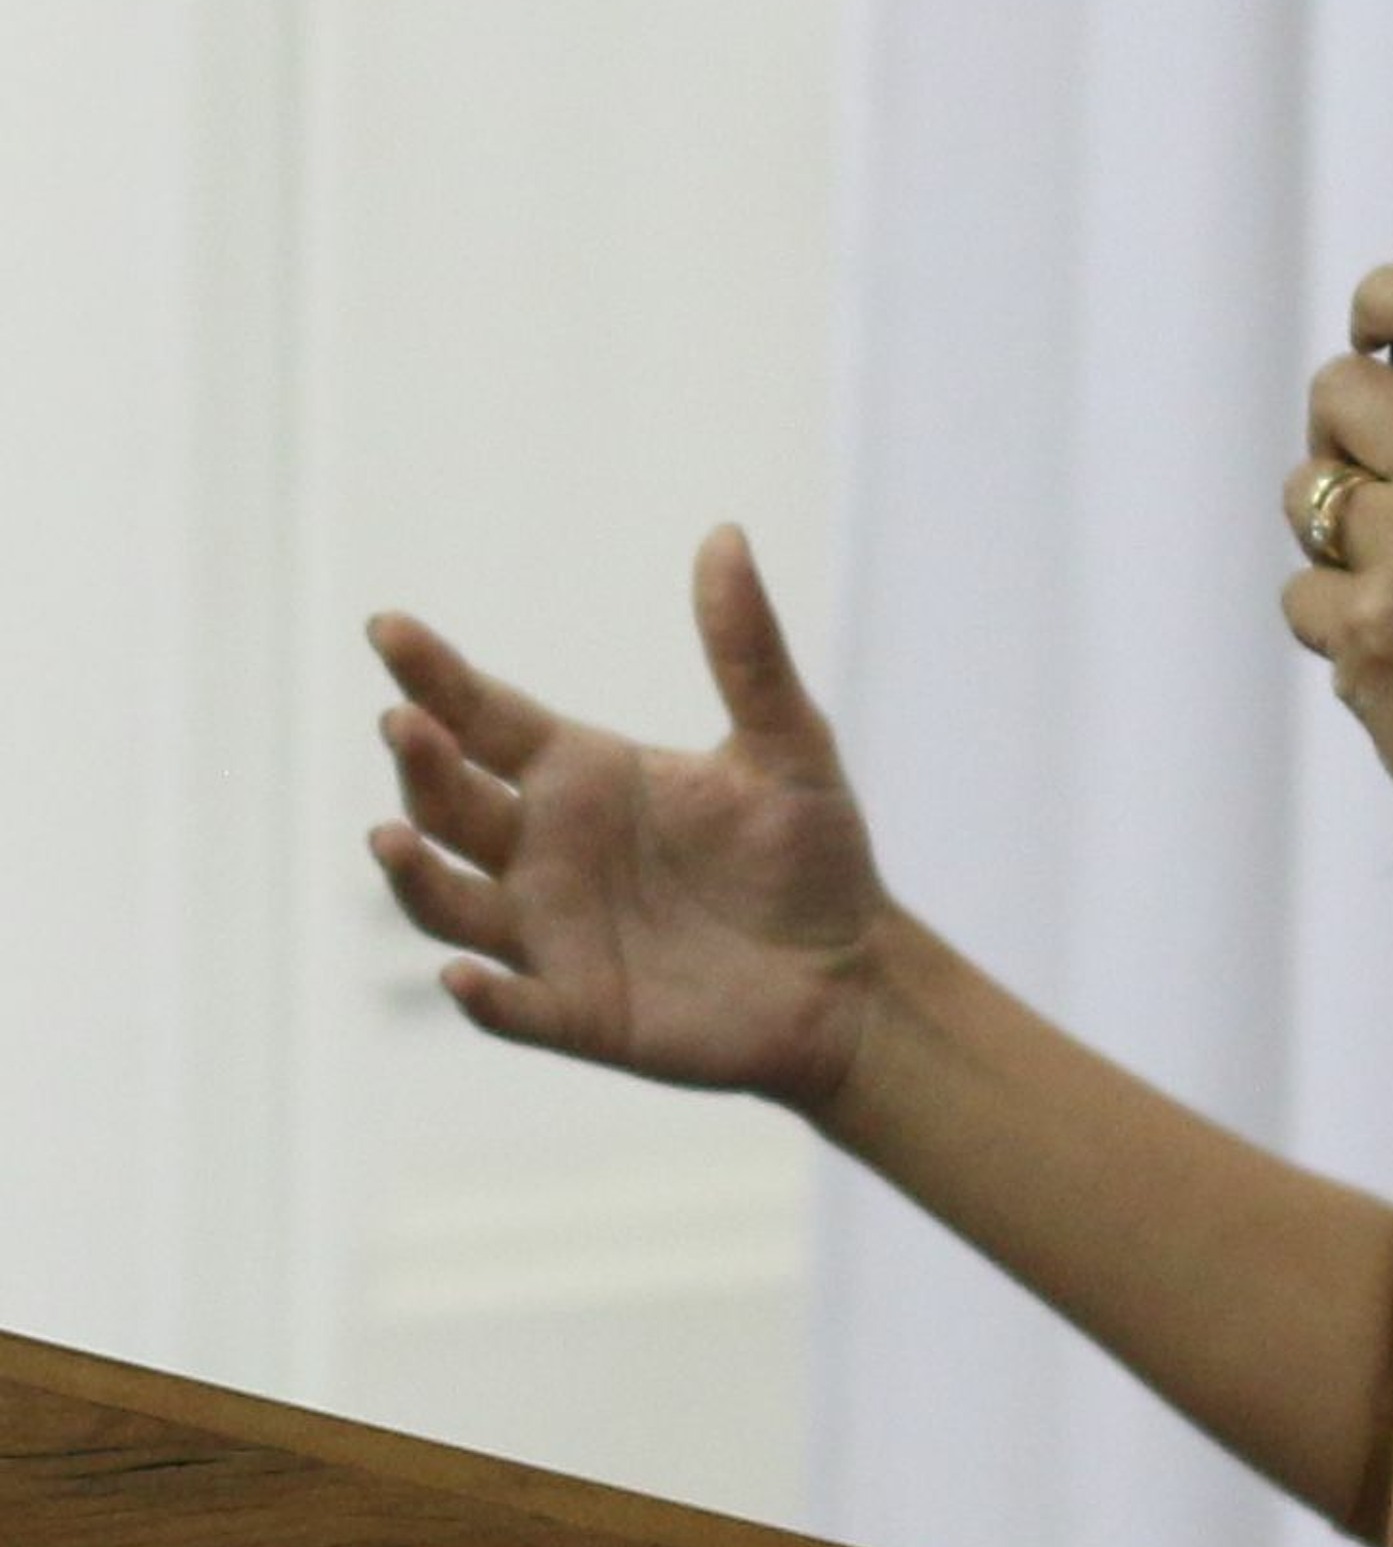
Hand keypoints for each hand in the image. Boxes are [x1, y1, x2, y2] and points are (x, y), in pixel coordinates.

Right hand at [366, 525, 888, 1117]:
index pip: (486, 715)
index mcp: (584, 774)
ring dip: (415, 874)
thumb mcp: (787, 743)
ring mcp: (552, 934)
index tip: (386, 628)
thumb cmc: (810, 852)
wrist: (851, 973)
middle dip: (420, 763)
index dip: (433, 674)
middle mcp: (547, 849)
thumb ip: (747, 648)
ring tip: (391, 837)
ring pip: (450, 902)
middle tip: (406, 723)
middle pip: (451, 802)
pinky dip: (482, 996)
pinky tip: (464, 976)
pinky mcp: (579, 1013)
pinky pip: (512, 1007)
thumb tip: (726, 533)